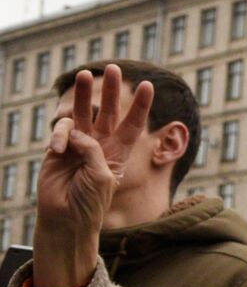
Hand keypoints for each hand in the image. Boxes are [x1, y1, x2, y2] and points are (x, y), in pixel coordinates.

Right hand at [34, 66, 152, 286]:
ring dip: (82, 93)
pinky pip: (62, 131)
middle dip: (111, 91)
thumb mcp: (102, 176)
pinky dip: (61, 136)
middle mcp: (100, 145)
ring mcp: (78, 145)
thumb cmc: (90, 202)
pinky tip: (59, 149)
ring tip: (84, 74)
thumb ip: (94, 150)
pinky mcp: (58, 147)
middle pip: (108, 112)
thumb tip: (77, 132)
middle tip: (114, 69)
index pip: (133, 124)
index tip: (148, 85)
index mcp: (120, 153)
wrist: (66, 217)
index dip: (139, 106)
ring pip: (82, 113)